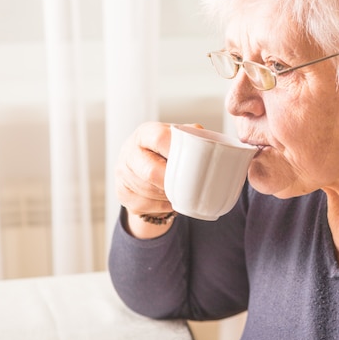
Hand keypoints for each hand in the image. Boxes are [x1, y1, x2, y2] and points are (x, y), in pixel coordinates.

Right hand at [115, 122, 201, 237]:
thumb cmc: (168, 152)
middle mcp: (129, 150)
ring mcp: (122, 172)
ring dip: (167, 196)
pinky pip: (143, 204)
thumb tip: (217, 147)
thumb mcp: (180, 140)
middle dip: (171, 183)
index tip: (191, 163)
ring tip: (181, 194)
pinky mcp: (121, 192)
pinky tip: (169, 201)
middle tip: (188, 187)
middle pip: (150, 172)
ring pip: (147, 192)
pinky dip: (160, 206)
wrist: (147, 168)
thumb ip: (195, 137)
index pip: (159, 138)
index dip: (175, 152)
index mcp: (146, 133)